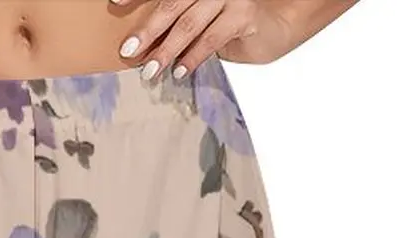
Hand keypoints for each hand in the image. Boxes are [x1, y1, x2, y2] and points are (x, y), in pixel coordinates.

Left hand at [113, 0, 300, 78]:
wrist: (281, 20)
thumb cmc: (236, 18)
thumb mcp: (203, 16)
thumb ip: (180, 20)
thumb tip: (144, 42)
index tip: (115, 2)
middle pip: (172, 3)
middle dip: (147, 29)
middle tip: (128, 50)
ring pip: (189, 22)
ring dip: (166, 50)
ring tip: (150, 71)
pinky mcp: (244, 13)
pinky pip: (212, 38)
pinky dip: (193, 56)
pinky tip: (179, 71)